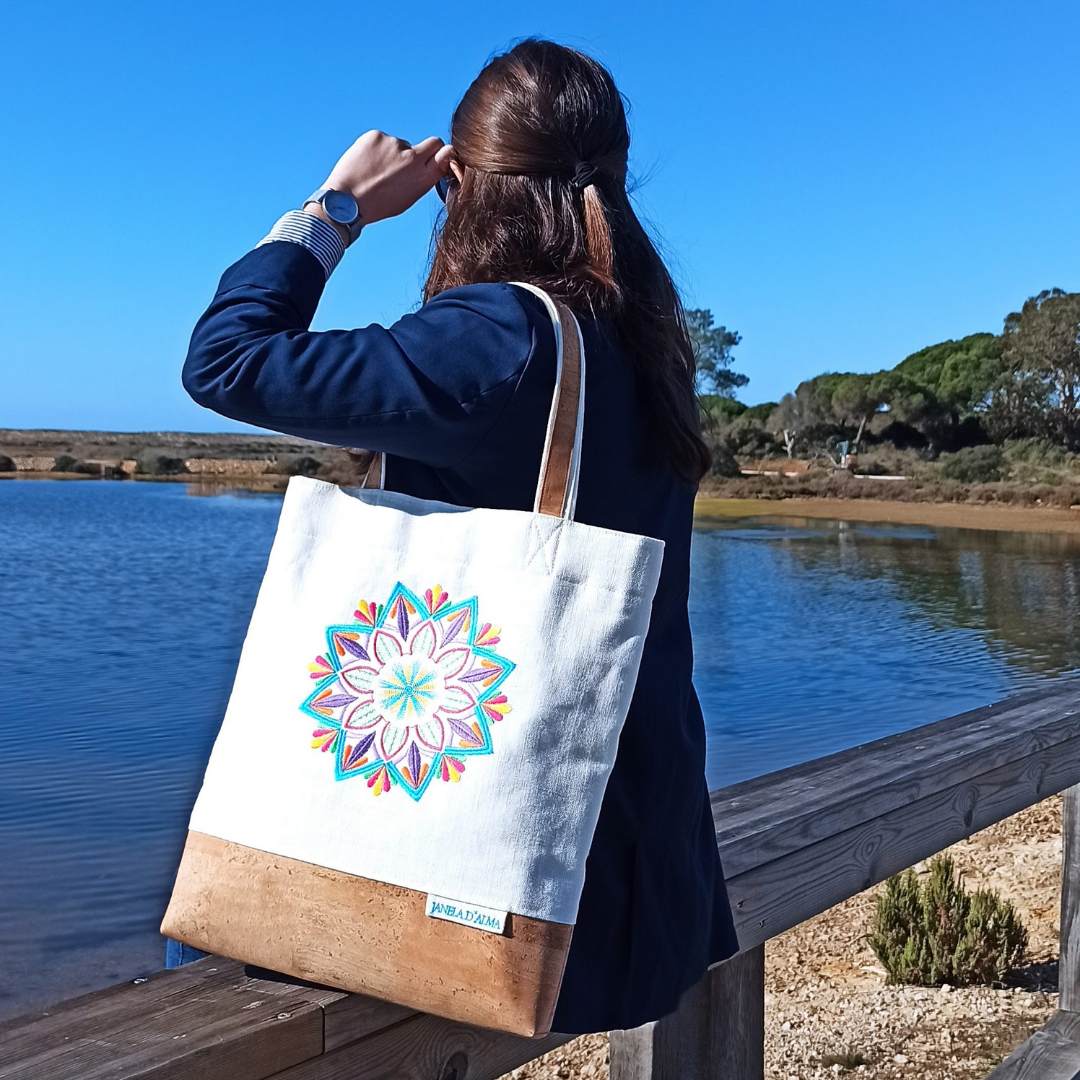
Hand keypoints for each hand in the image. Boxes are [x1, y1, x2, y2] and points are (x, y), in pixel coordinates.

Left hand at [321, 131, 453, 225]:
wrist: (347, 201)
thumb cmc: (377, 205)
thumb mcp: (408, 198)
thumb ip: (423, 179)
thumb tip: (432, 165)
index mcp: (423, 177)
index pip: (446, 152)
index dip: (443, 154)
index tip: (438, 157)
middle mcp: (413, 158)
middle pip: (432, 143)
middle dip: (425, 150)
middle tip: (407, 162)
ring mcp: (394, 144)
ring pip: (399, 145)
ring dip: (391, 154)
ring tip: (375, 172)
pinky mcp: (377, 135)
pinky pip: (381, 140)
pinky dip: (375, 149)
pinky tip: (366, 164)